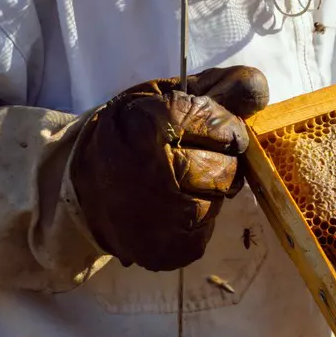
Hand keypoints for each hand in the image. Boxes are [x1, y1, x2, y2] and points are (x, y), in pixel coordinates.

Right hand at [71, 65, 269, 271]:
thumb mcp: (160, 98)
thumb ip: (214, 91)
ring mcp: (161, 219)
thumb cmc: (126, 135)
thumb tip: (258, 86)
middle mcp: (157, 175)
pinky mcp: (165, 251)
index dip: (226, 128)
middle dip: (220, 162)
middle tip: (193, 159)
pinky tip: (168, 209)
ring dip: (207, 194)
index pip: (222, 128)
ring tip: (176, 185)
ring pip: (217, 204)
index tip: (216, 129)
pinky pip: (202, 234)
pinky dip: (194, 222)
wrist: (77, 186)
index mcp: (152, 126)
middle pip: (227, 171)